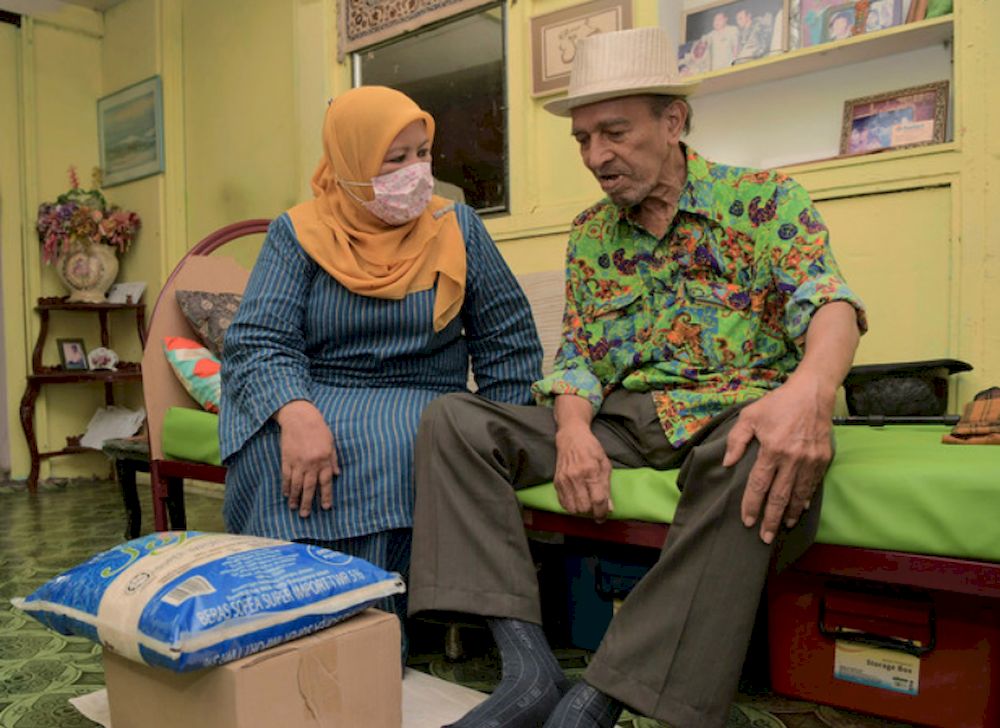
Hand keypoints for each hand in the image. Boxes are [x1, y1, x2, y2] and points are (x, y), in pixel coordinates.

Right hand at [275, 400, 339, 517]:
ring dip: (295, 498)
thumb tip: (337, 475)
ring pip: (296, 485)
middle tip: (305, 515)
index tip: (325, 507)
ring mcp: (298, 462)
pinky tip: (286, 494)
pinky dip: (286, 486)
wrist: (300, 418)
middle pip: (309, 488)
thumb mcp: (331, 443)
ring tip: (294, 508)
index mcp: (324, 460)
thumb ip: (333, 460)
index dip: (325, 496)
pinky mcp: (286, 459)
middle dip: (307, 503)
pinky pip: (286, 476)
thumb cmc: (318, 429)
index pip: (325, 483)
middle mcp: (311, 464)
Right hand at [554, 421, 613, 521]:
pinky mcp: (556, 482)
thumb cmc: (591, 449)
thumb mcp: (605, 465)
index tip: (604, 516)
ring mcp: (564, 479)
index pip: (598, 500)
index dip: (602, 512)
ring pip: (573, 508)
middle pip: (584, 507)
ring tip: (586, 502)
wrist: (571, 437)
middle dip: (592, 511)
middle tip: (596, 508)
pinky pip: (563, 503)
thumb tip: (609, 508)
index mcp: (591, 471)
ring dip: (581, 510)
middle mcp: (576, 476)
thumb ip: (607, 487)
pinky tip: (577, 499)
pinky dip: (571, 506)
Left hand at [723, 376, 834, 543]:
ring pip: (799, 495)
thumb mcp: (750, 416)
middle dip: (771, 519)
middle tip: (764, 537)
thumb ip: (736, 440)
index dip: (751, 505)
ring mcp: (810, 460)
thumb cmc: (778, 404)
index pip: (759, 485)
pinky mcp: (823, 459)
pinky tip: (800, 509)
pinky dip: (805, 499)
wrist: (812, 393)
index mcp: (772, 450)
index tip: (747, 521)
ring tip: (783, 528)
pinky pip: (813, 485)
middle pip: (779, 497)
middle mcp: (792, 459)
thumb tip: (727, 463)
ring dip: (790, 514)